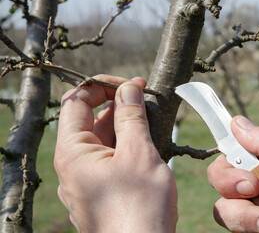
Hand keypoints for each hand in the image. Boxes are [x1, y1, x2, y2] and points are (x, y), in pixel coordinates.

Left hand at [54, 75, 177, 232]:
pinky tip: (148, 145)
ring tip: (152, 120)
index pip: (77, 102)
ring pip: (104, 141)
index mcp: (73, 153)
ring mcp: (87, 180)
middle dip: (119, 106)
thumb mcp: (139, 153)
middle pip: (91, 121)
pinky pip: (110, 160)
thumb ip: (131, 117)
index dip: (103, 86)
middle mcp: (73, 166)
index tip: (131, 85)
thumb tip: (128, 89)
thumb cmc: (140, 207)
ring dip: (126, 126)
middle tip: (147, 98)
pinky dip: (127, 146)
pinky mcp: (101, 191)